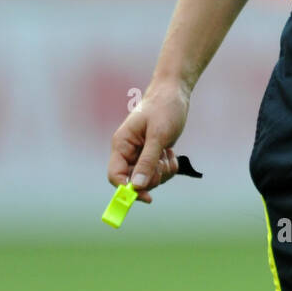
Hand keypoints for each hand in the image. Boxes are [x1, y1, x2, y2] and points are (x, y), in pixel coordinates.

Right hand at [107, 81, 189, 203]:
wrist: (175, 93)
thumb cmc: (164, 109)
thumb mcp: (158, 136)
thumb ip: (147, 161)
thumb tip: (136, 187)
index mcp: (121, 145)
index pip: (115, 176)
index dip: (127, 190)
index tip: (147, 197)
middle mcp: (128, 151)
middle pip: (134, 181)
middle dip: (152, 177)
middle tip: (163, 162)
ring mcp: (140, 154)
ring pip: (148, 178)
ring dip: (162, 171)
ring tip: (168, 152)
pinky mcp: (152, 154)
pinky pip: (158, 172)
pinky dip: (167, 166)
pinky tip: (171, 152)